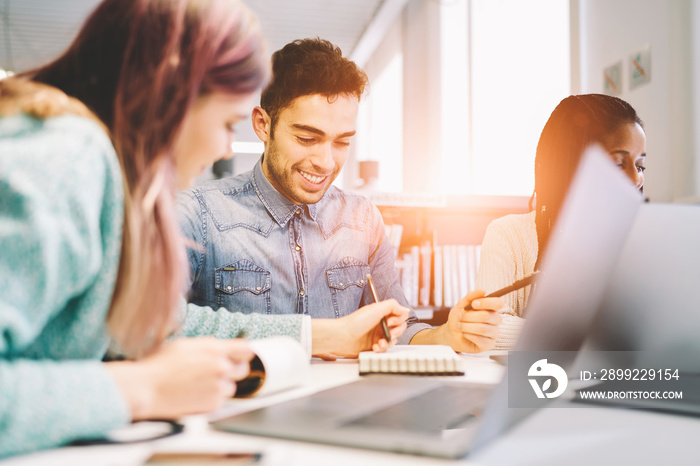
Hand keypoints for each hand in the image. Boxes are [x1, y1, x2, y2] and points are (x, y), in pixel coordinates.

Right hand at [107, 337, 253, 419]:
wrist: (146, 388)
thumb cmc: (160, 365)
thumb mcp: (186, 345)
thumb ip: (210, 346)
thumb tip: (223, 348)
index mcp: (215, 349)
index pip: (246, 349)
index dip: (242, 353)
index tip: (238, 356)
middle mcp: (221, 367)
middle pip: (243, 369)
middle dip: (232, 370)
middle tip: (215, 372)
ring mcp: (218, 387)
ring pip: (231, 387)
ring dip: (221, 386)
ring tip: (198, 385)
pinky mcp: (213, 404)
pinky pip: (221, 401)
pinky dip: (211, 399)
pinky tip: (194, 395)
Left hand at [311, 299, 408, 358]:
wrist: (341, 337)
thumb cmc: (354, 322)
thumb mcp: (375, 309)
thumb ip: (392, 306)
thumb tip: (406, 309)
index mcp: (382, 313)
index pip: (400, 315)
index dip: (398, 320)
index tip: (389, 322)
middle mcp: (381, 323)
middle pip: (399, 328)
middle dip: (396, 332)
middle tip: (388, 334)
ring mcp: (377, 335)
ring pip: (393, 340)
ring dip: (388, 342)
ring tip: (379, 343)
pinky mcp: (373, 345)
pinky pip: (384, 348)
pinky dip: (381, 349)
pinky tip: (375, 347)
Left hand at [444, 290, 502, 352]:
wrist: (451, 333)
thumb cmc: (459, 318)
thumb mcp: (461, 304)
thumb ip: (471, 296)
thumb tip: (482, 291)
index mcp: (492, 309)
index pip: (498, 303)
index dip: (486, 303)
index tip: (473, 304)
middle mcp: (495, 320)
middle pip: (486, 316)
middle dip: (469, 316)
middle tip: (460, 316)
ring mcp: (493, 333)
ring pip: (482, 328)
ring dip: (467, 326)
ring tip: (460, 325)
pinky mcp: (489, 344)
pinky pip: (480, 339)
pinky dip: (469, 335)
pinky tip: (465, 334)